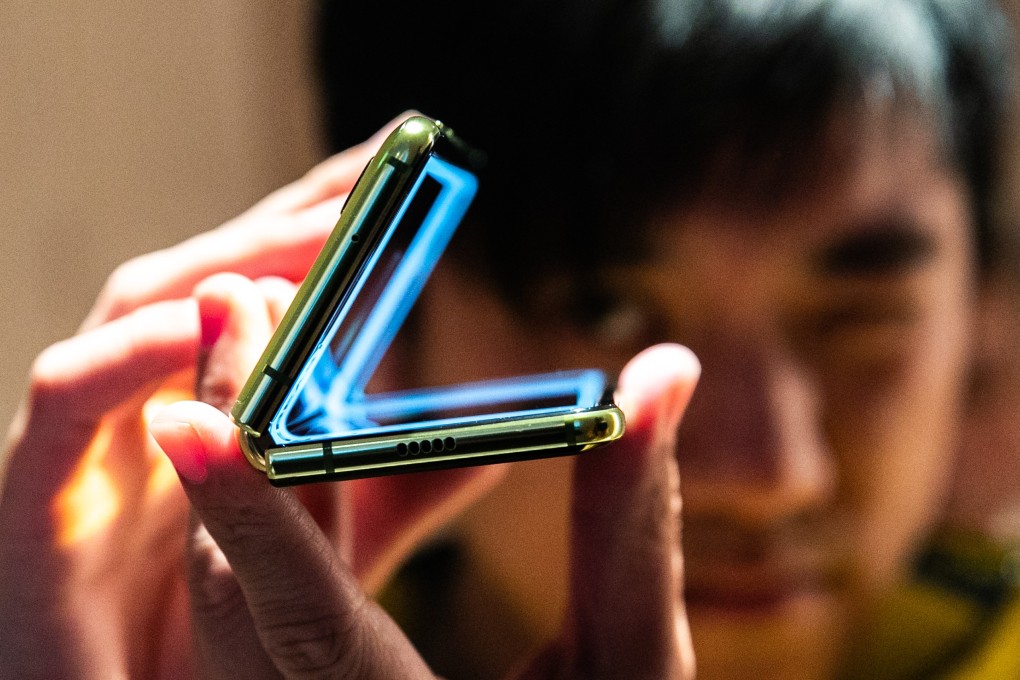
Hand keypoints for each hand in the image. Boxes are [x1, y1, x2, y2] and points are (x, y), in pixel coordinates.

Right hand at [0, 119, 401, 677]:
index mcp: (210, 401)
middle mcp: (150, 399)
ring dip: (226, 262)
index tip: (411, 167)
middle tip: (383, 168)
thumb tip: (489, 443)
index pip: (274, 286)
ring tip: (321, 229)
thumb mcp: (327, 546)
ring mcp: (91, 440)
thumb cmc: (211, 634)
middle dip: (294, 218)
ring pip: (139, 313)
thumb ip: (395, 489)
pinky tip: (198, 323)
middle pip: (214, 275)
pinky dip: (128, 354)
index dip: (335, 222)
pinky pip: (67, 404)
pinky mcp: (36, 499)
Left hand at [152, 270, 699, 679]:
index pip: (302, 615)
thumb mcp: (631, 665)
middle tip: (236, 299)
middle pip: (238, 584)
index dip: (248, 512)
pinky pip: (261, 592)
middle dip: (233, 432)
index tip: (189, 410)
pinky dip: (271, 500)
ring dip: (241, 454)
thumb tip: (665, 371)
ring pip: (233, 584)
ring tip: (258, 329)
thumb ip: (634, 524)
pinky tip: (294, 418)